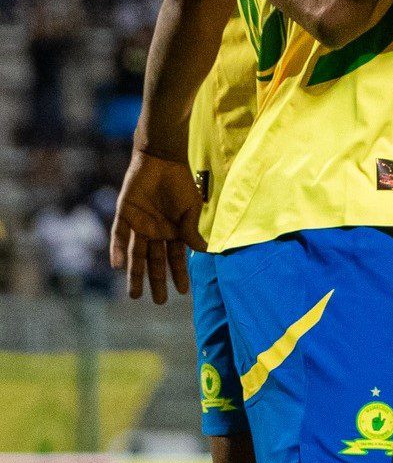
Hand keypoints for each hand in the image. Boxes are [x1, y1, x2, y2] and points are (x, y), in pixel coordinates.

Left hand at [109, 149, 207, 303]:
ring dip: (135, 274)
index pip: (176, 258)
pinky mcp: (124, 215)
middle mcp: (155, 232)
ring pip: (136, 254)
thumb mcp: (191, 209)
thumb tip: (204, 251)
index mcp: (173, 231)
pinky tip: (118, 266)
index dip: (179, 274)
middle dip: (156, 281)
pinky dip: (117, 250)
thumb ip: (192, 230)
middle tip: (158, 302)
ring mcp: (139, 225)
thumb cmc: (180, 183)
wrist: (161, 161)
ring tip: (134, 294)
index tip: (183, 292)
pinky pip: (119, 236)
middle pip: (154, 261)